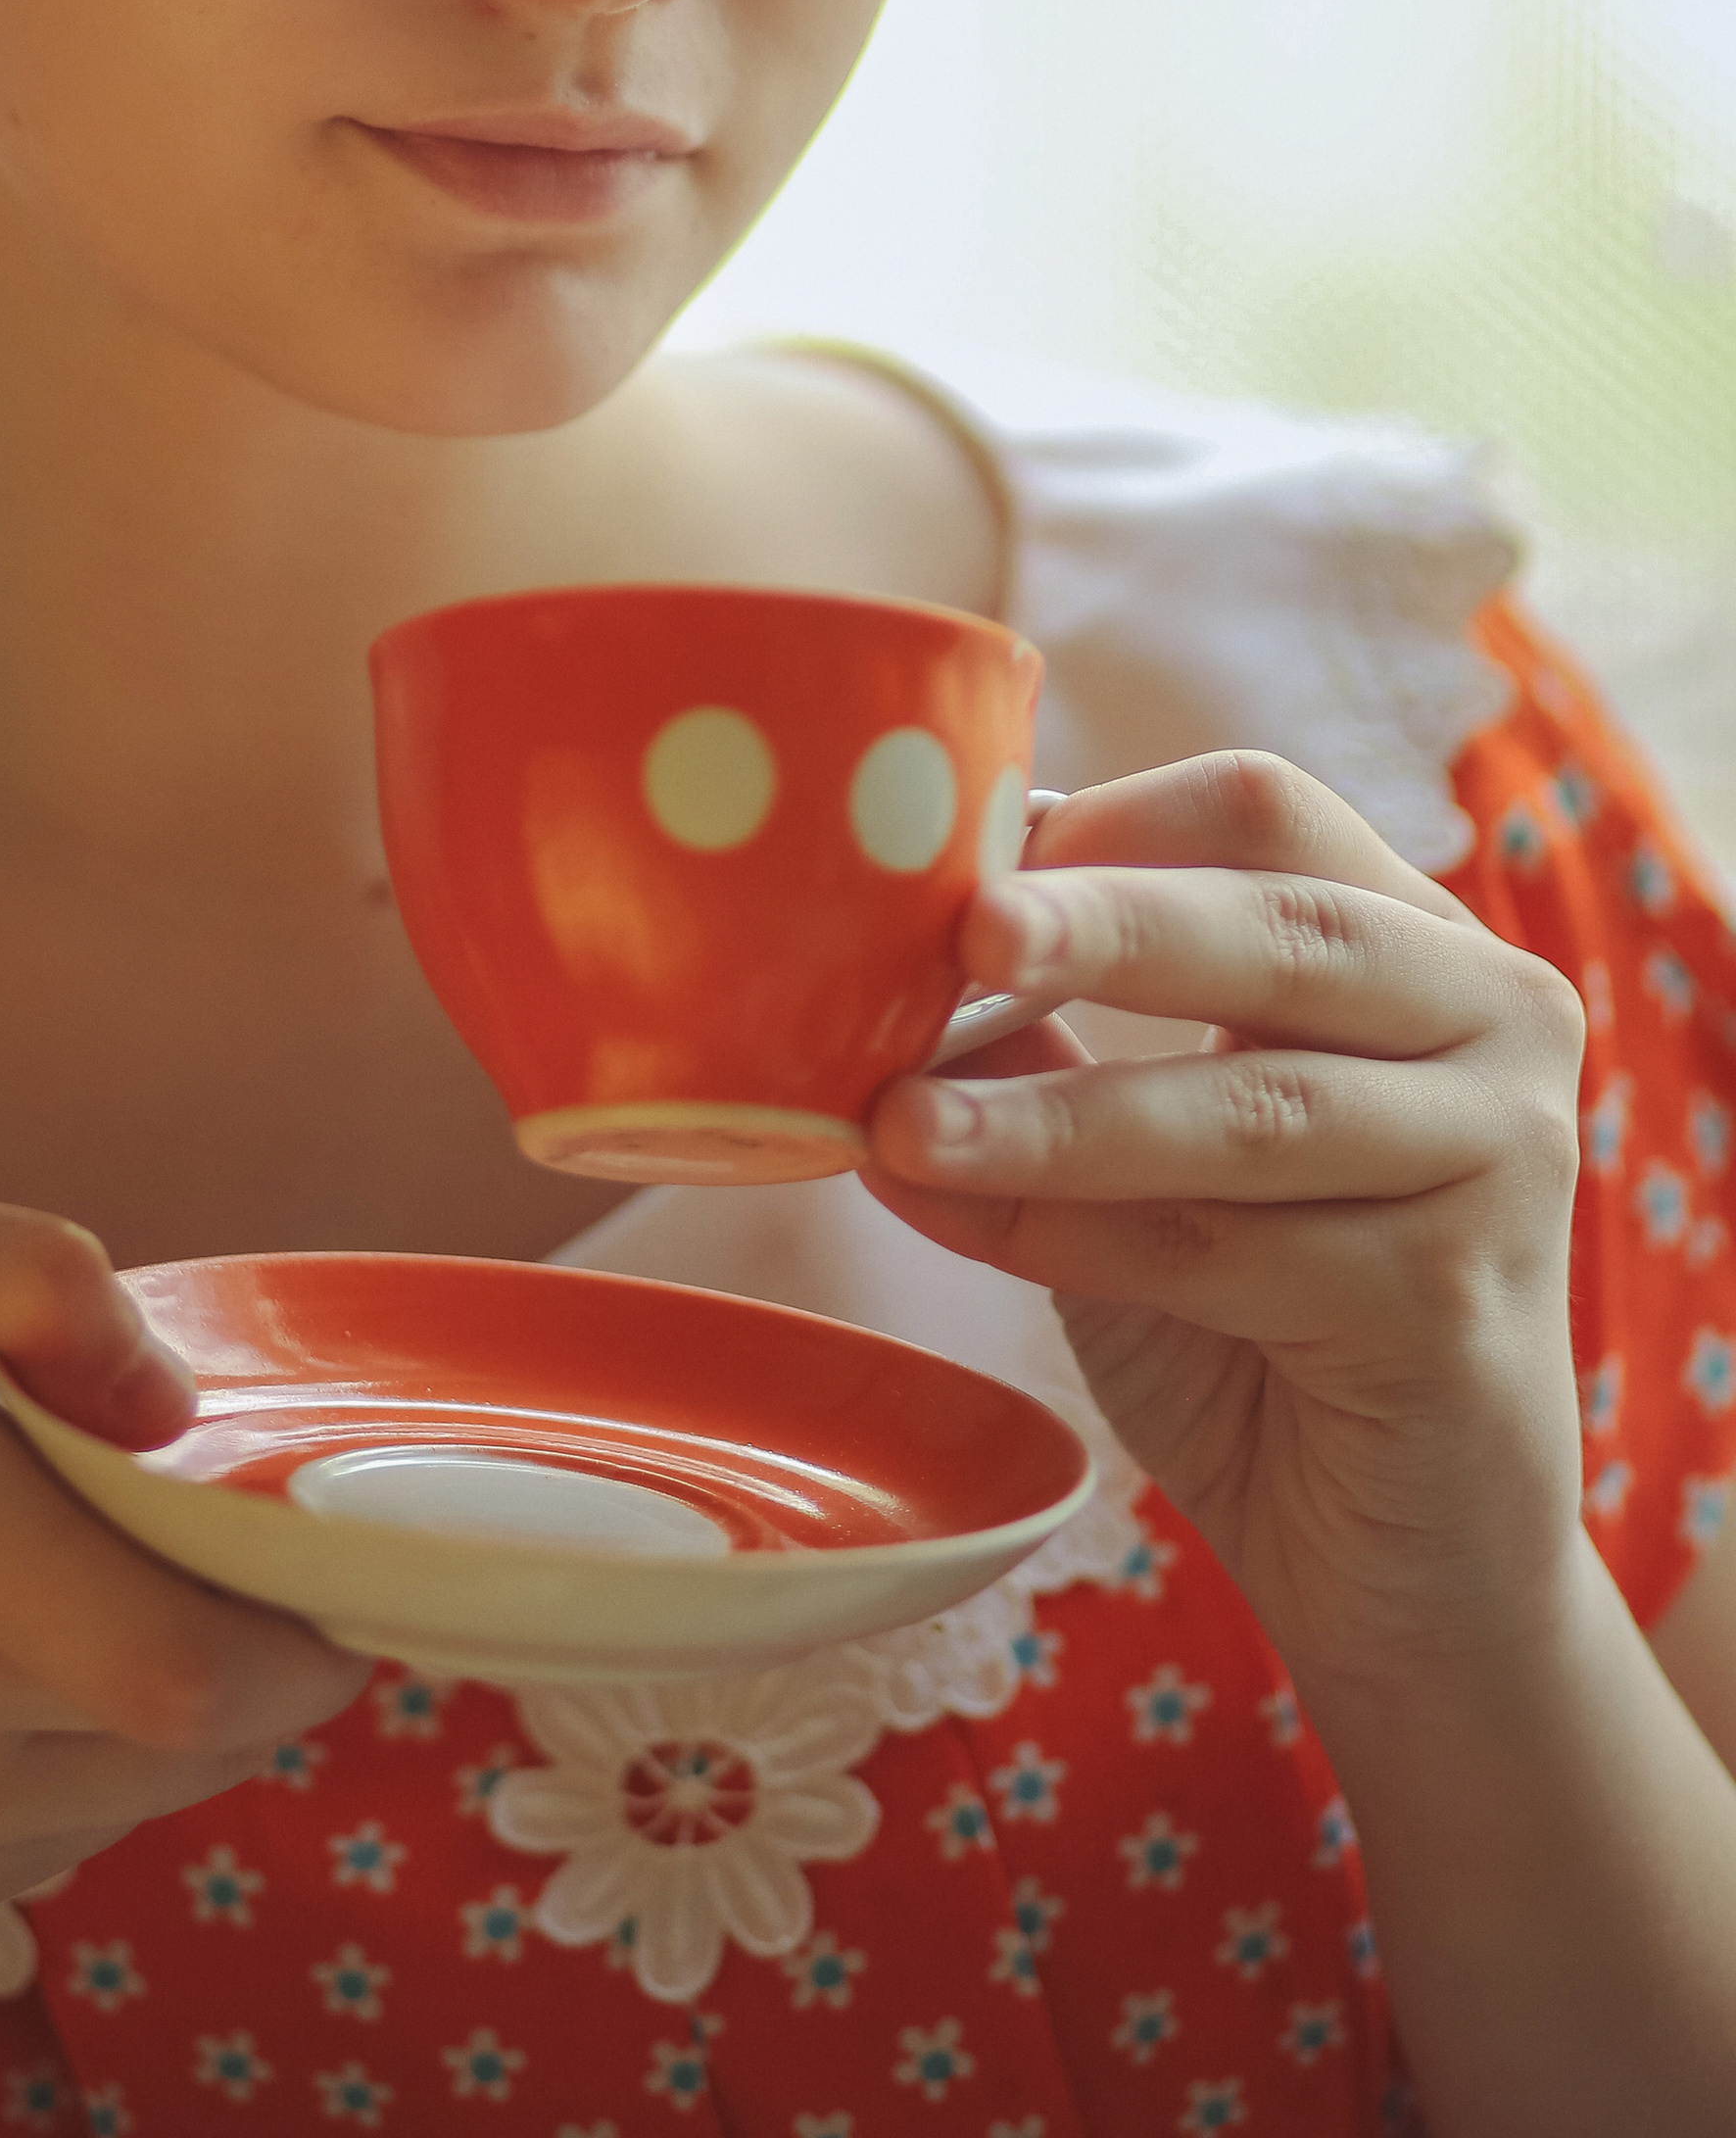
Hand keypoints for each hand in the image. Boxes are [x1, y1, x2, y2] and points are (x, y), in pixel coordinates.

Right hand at [0, 1182, 366, 1921]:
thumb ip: (17, 1270)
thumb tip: (164, 1397)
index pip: (175, 1647)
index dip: (296, 1597)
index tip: (311, 1508)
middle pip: (202, 1719)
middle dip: (280, 1630)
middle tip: (261, 1532)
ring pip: (173, 1780)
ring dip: (211, 1687)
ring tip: (142, 1574)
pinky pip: (104, 1821)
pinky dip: (129, 1740)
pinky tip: (57, 1652)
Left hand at [864, 752, 1587, 1696]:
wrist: (1410, 1567)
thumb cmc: (1265, 1325)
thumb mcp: (1152, 1151)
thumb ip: (1058, 1037)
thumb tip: (875, 938)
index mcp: (1419, 940)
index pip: (1264, 810)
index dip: (1109, 821)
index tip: (957, 859)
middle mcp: (1495, 1020)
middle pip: (1279, 927)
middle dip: (1103, 926)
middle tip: (962, 931)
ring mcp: (1502, 1160)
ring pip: (1243, 1106)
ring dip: (1050, 1113)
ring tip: (897, 1118)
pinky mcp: (1458, 1304)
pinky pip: (1226, 1250)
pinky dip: (1066, 1233)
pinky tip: (949, 1216)